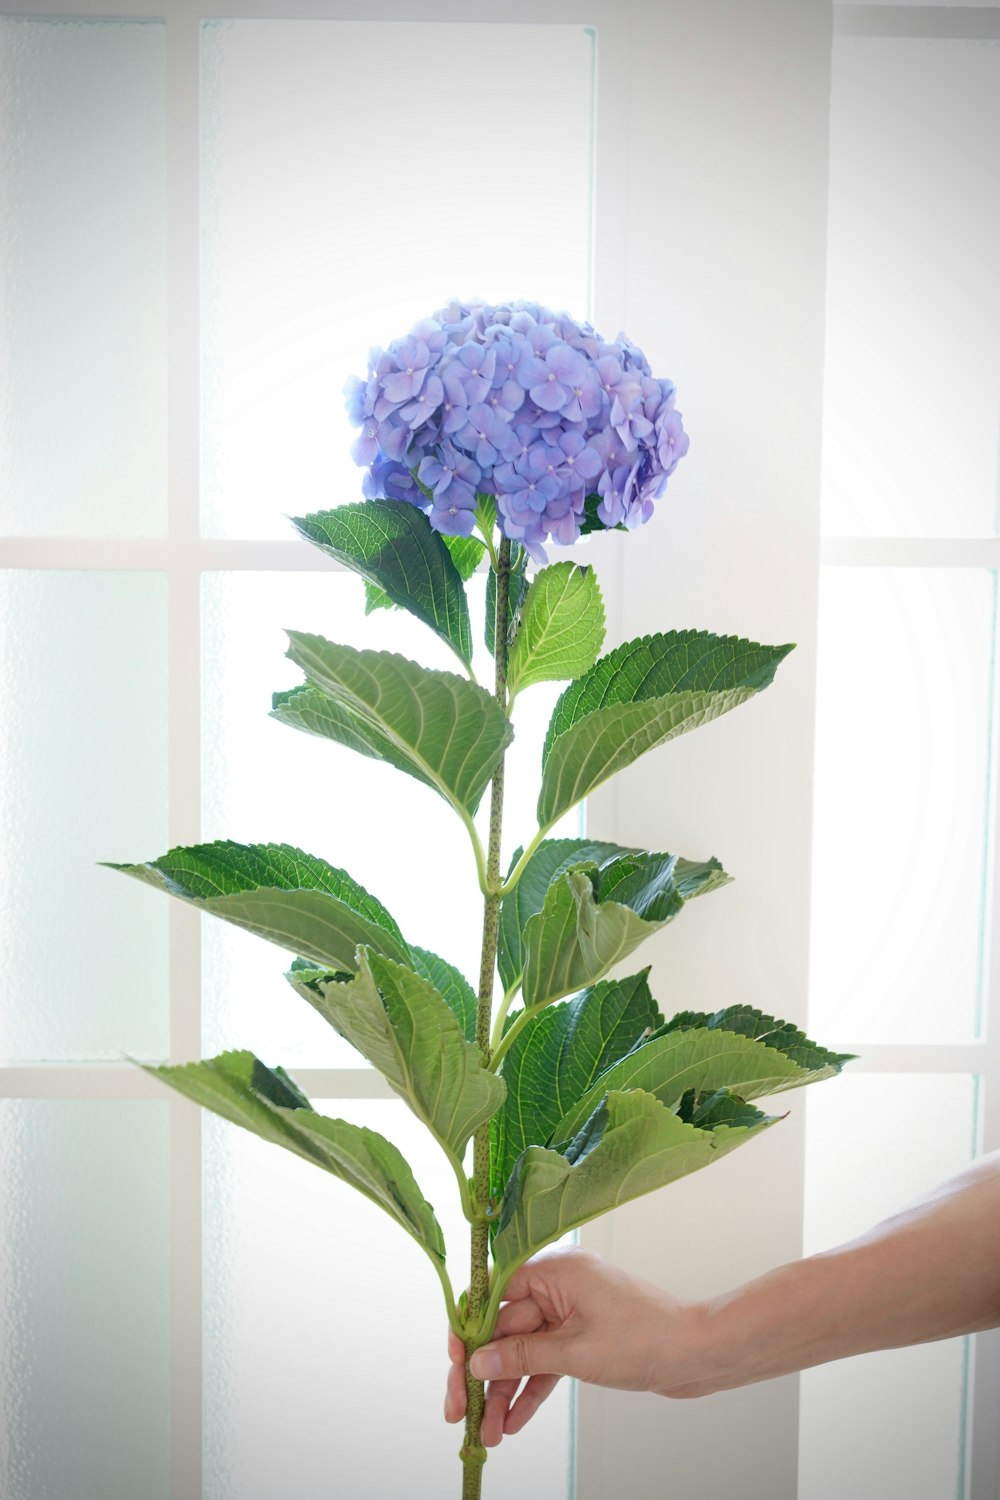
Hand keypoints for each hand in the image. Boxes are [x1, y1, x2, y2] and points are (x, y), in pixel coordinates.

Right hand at [444, 1247, 695, 1445]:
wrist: (695, 1354)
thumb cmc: (645, 1338)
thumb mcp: (576, 1351)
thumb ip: (522, 1357)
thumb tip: (477, 1361)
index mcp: (556, 1270)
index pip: (495, 1294)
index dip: (470, 1328)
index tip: (455, 1362)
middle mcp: (559, 1287)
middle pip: (505, 1329)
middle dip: (482, 1372)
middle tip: (461, 1410)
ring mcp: (570, 1314)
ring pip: (523, 1353)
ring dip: (504, 1391)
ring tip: (487, 1433)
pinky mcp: (582, 1339)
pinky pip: (545, 1364)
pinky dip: (530, 1390)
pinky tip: (512, 1422)